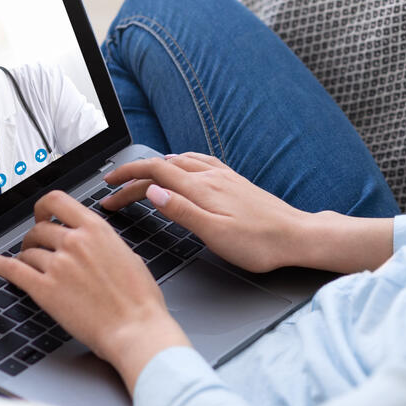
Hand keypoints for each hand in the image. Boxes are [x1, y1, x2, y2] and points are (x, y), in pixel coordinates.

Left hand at [0, 191, 190, 391]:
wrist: (135, 328)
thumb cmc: (139, 300)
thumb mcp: (128, 256)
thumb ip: (104, 243)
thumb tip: (93, 243)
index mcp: (96, 230)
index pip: (57, 202)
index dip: (43, 207)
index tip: (41, 214)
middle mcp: (74, 242)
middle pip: (39, 229)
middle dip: (35, 238)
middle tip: (36, 247)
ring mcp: (58, 265)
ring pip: (27, 252)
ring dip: (25, 257)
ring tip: (27, 264)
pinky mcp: (45, 290)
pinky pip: (13, 271)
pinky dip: (1, 266)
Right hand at [101, 153, 309, 272]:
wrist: (298, 236)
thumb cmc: (260, 243)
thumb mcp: (215, 234)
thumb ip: (181, 211)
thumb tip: (153, 192)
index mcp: (201, 188)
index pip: (153, 172)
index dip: (126, 177)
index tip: (107, 188)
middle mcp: (211, 177)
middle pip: (162, 167)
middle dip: (134, 176)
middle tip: (115, 193)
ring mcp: (224, 177)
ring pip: (181, 162)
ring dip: (156, 169)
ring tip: (141, 180)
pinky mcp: (235, 182)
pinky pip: (201, 163)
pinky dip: (181, 164)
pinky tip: (185, 170)